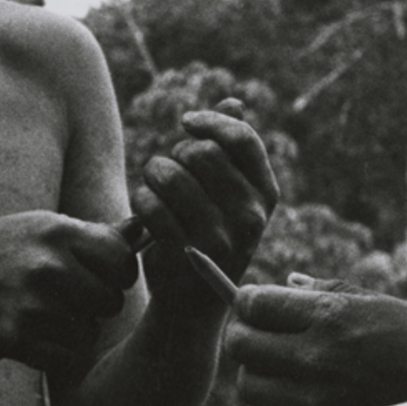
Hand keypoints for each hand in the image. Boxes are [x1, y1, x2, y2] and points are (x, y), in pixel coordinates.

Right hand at [0, 211, 137, 375]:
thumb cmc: (6, 250)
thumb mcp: (45, 228)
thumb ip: (93, 235)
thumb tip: (143, 229)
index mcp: (59, 233)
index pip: (122, 259)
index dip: (119, 273)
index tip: (103, 276)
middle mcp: (48, 266)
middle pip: (110, 302)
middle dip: (96, 305)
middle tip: (68, 297)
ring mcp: (31, 303)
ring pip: (87, 334)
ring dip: (73, 330)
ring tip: (43, 312)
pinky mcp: (16, 337)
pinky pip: (63, 356)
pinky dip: (53, 351)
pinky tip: (32, 332)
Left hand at [133, 97, 279, 297]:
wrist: (193, 304)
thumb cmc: (208, 234)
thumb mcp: (229, 195)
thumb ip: (231, 148)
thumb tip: (234, 101)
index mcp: (265, 195)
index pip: (242, 139)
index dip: (211, 121)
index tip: (186, 123)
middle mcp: (249, 216)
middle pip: (200, 153)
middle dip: (175, 155)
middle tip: (170, 174)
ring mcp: (219, 237)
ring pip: (170, 174)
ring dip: (153, 174)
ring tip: (156, 189)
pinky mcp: (184, 254)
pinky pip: (150, 204)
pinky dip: (141, 202)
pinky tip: (146, 214)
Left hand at [225, 283, 406, 405]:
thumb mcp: (386, 307)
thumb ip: (330, 292)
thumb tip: (288, 280)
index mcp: (332, 317)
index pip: (254, 304)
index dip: (246, 302)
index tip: (255, 306)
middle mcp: (318, 360)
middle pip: (239, 347)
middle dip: (243, 337)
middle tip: (260, 335)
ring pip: (250, 390)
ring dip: (261, 378)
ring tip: (291, 371)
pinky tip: (315, 403)